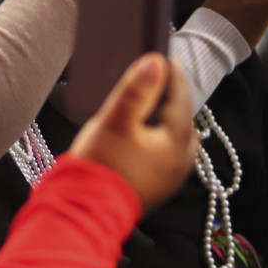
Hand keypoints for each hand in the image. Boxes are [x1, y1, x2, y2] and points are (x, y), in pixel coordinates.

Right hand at [69, 53, 197, 211]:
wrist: (84, 210)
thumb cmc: (101, 165)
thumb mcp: (116, 121)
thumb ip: (136, 91)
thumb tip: (155, 62)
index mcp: (176, 143)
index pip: (181, 99)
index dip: (174, 76)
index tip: (166, 56)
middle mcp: (181, 162)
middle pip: (183, 121)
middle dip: (174, 100)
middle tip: (159, 82)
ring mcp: (169, 179)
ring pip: (176, 141)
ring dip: (167, 122)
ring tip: (152, 108)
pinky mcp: (155, 189)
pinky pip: (165, 156)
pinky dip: (159, 140)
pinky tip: (144, 137)